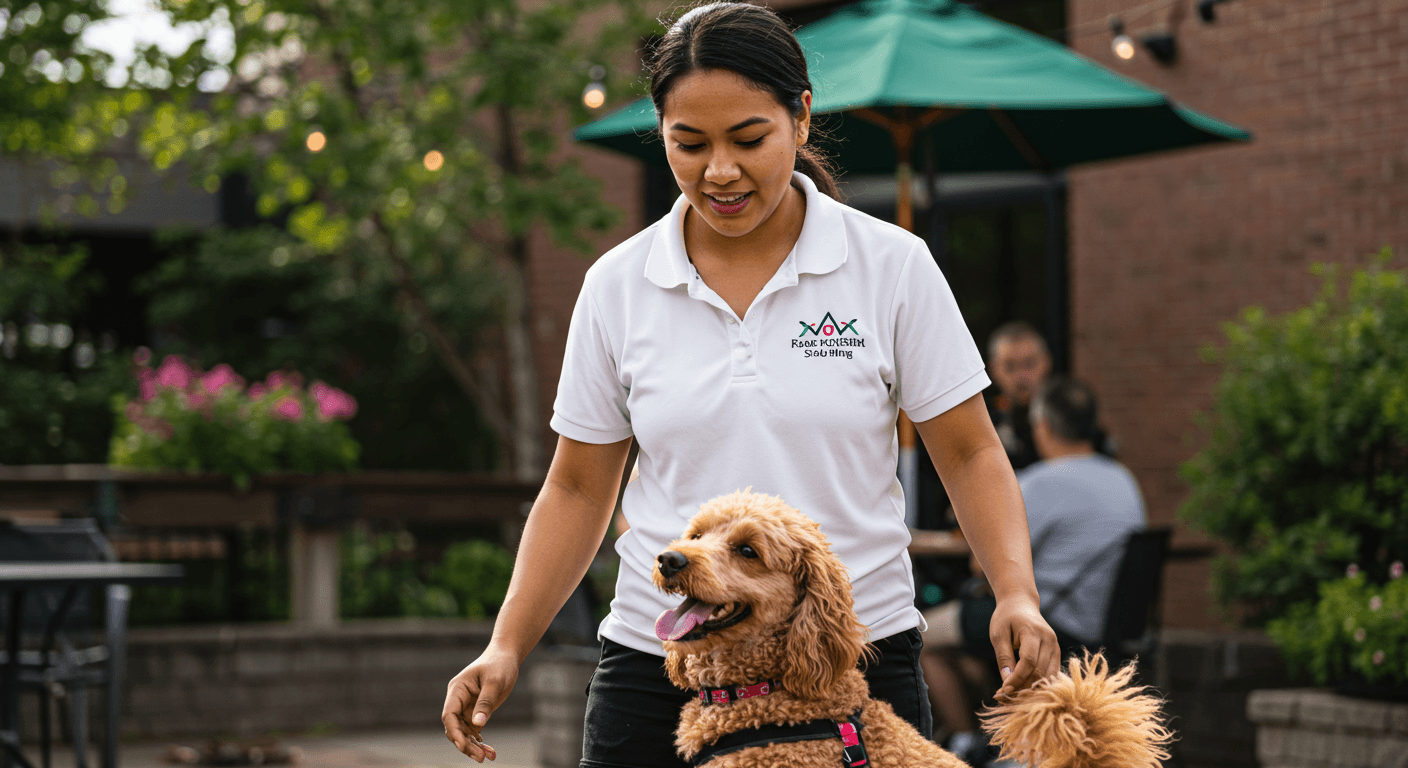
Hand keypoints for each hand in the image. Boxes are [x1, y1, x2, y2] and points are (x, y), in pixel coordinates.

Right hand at [443, 645, 518, 761]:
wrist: (507, 656)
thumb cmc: (500, 663)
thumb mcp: (495, 681)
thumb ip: (486, 702)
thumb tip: (477, 724)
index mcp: (457, 689)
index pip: (448, 714)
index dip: (453, 731)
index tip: (463, 744)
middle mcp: (458, 700)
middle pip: (455, 727)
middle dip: (465, 743)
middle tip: (480, 757)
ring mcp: (466, 707)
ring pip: (464, 732)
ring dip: (473, 746)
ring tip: (487, 757)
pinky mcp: (476, 712)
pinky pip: (474, 731)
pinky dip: (480, 742)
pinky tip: (490, 751)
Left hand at [988, 594, 1058, 698]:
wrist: (1021, 604)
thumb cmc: (1006, 618)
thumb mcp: (998, 634)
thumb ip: (1003, 657)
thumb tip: (1007, 682)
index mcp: (1034, 631)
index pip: (1028, 661)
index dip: (1017, 678)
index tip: (1002, 691)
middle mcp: (1049, 640)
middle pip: (1039, 671)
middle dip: (1022, 687)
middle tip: (1003, 698)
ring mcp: (1056, 647)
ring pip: (1047, 677)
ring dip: (1030, 689)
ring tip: (1012, 697)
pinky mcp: (1057, 654)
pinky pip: (1051, 674)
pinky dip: (1038, 685)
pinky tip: (1023, 690)